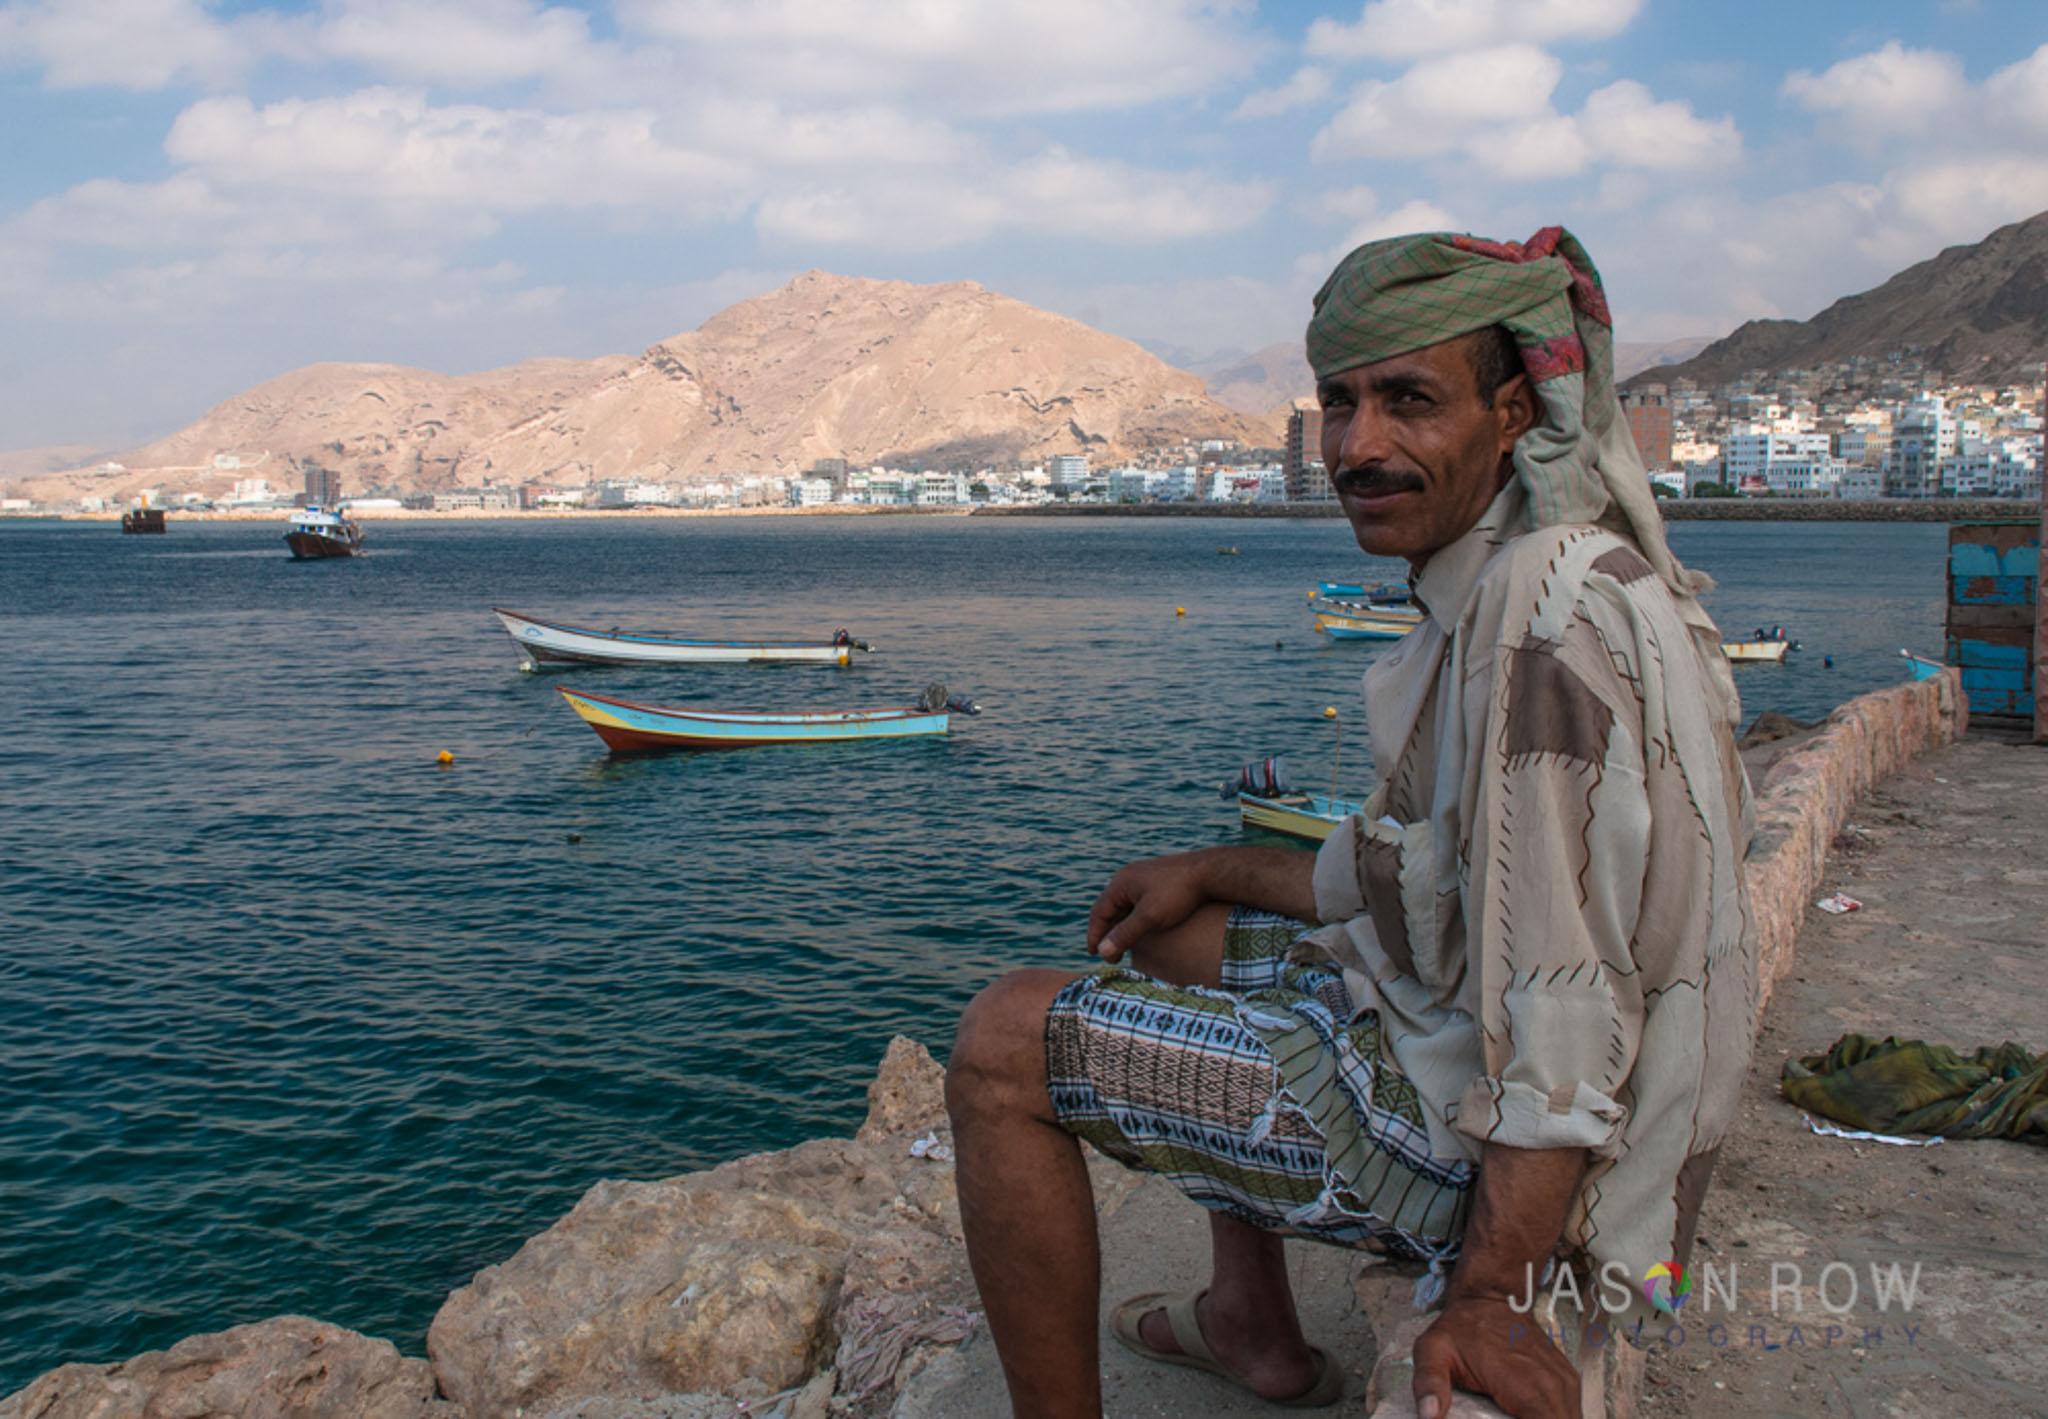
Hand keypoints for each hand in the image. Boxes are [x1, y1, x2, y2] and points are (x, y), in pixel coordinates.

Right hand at [1085, 850, 1214, 962]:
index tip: (1094, 955)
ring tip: (1125, 948)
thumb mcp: (1150, 917)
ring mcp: (1144, 878)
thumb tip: (1102, 952)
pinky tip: (1142, 932)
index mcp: (1121, 883)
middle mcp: (1128, 878)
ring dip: (1122, 927)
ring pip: (1125, 907)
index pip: (1098, 912)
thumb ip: (1125, 934)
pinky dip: (1134, 920)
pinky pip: (1138, 904)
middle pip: (1110, 910)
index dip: (1094, 935)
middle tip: (1111, 957)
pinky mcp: (1158, 882)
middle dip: (1108, 933)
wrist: (1210, 872)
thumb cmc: (1179, 893)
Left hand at [1411, 1295, 1579, 1418]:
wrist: (1492, 1296)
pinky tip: (1528, 1415)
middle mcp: (1554, 1386)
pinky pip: (1570, 1414)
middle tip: (1500, 1417)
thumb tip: (1428, 1415)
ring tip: (1511, 1414)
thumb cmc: (1463, 1326)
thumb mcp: (1434, 1350)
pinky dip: (1554, 1418)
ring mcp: (1566, 1385)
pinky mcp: (1569, 1383)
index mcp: (1525, 1385)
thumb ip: (1429, 1383)